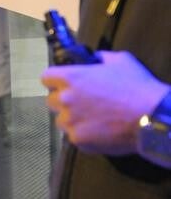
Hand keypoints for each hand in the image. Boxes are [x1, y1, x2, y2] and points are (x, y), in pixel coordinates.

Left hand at [41, 50, 169, 154]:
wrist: (152, 118)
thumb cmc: (136, 86)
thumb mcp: (119, 60)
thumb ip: (100, 58)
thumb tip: (94, 59)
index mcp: (70, 77)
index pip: (46, 78)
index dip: (56, 81)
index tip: (65, 85)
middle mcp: (65, 99)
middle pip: (52, 100)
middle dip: (64, 102)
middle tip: (83, 104)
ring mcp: (70, 121)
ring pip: (61, 120)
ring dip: (72, 120)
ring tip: (92, 120)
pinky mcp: (79, 140)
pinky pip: (74, 137)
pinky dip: (84, 136)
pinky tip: (99, 133)